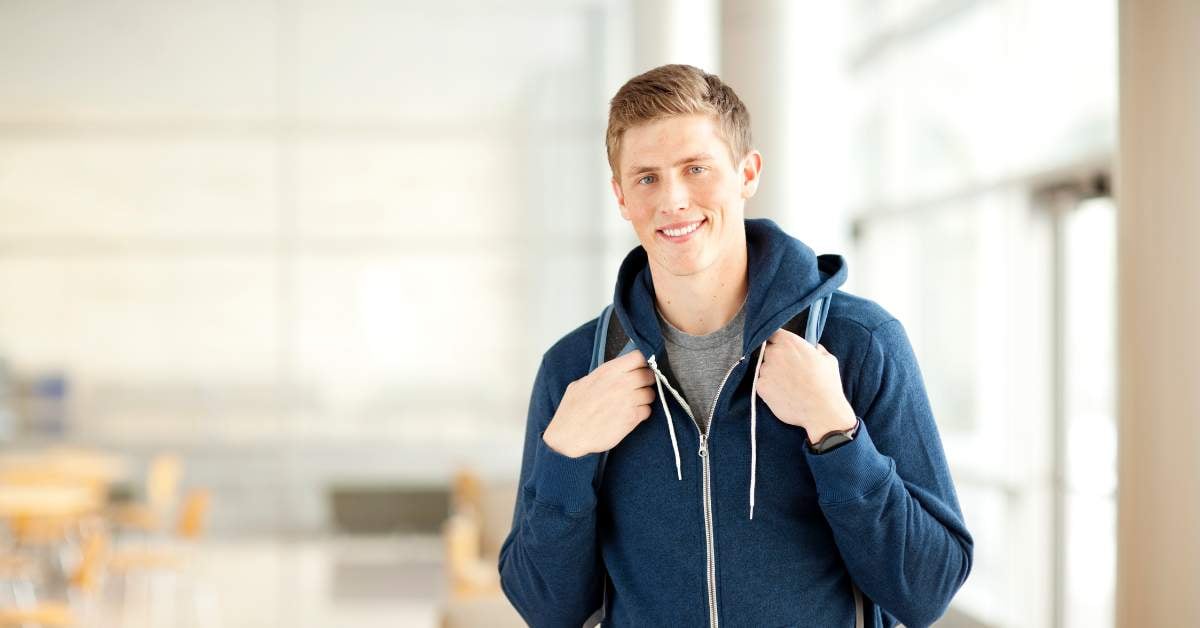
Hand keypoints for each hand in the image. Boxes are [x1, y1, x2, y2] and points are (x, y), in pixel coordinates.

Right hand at [542, 350, 656, 457]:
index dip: (642, 363)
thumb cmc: (572, 410)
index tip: (639, 368)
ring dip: (644, 398)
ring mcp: (628, 401)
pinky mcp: (632, 418)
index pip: (638, 357)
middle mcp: (621, 383)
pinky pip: (647, 411)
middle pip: (649, 375)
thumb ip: (602, 376)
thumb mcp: (581, 383)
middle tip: (637, 387)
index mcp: (608, 371)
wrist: (569, 435)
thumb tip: (613, 373)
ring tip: (632, 403)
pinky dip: (641, 413)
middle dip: (646, 381)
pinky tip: (630, 415)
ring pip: (650, 394)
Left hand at [755, 329, 856, 443]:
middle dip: (775, 358)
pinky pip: (761, 383)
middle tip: (788, 370)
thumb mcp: (828, 359)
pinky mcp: (760, 387)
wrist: (821, 411)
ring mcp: (765, 370)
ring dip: (772, 374)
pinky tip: (783, 394)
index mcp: (789, 342)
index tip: (780, 347)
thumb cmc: (827, 384)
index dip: (776, 340)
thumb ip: (816, 349)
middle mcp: (774, 353)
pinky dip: (769, 388)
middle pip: (767, 351)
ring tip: (787, 385)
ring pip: (764, 368)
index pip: (773, 333)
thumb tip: (813, 347)